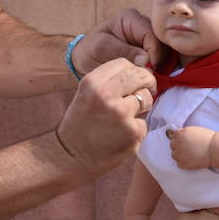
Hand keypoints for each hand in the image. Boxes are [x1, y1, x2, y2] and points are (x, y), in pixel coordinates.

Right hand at [54, 58, 153, 174]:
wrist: (70, 156)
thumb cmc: (81, 123)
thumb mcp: (88, 93)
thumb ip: (111, 81)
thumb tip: (143, 72)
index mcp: (93, 81)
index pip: (124, 63)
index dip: (133, 70)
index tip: (134, 80)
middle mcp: (107, 94)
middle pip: (141, 76)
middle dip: (148, 82)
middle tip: (147, 90)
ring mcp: (121, 113)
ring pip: (147, 98)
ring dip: (143, 106)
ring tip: (127, 117)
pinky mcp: (133, 132)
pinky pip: (145, 123)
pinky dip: (137, 129)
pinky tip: (122, 135)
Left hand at [74, 8, 166, 74]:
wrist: (83, 60)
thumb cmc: (90, 50)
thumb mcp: (102, 49)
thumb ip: (123, 51)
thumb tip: (146, 60)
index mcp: (131, 18)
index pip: (152, 34)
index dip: (155, 52)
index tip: (151, 70)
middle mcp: (143, 25)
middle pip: (162, 42)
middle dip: (160, 60)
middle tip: (154, 77)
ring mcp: (147, 39)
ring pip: (164, 52)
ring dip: (161, 66)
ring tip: (152, 80)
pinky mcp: (148, 52)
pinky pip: (160, 60)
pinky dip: (158, 70)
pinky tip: (151, 79)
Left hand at [167, 126, 214, 169]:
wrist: (215, 149)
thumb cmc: (209, 139)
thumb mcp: (195, 130)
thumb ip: (186, 133)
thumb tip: (181, 137)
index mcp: (181, 133)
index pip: (174, 135)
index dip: (179, 138)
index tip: (184, 141)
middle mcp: (178, 143)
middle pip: (172, 145)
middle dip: (178, 147)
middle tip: (187, 149)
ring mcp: (179, 154)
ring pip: (174, 155)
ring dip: (180, 156)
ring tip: (190, 155)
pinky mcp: (183, 163)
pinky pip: (179, 164)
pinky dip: (184, 163)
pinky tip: (191, 161)